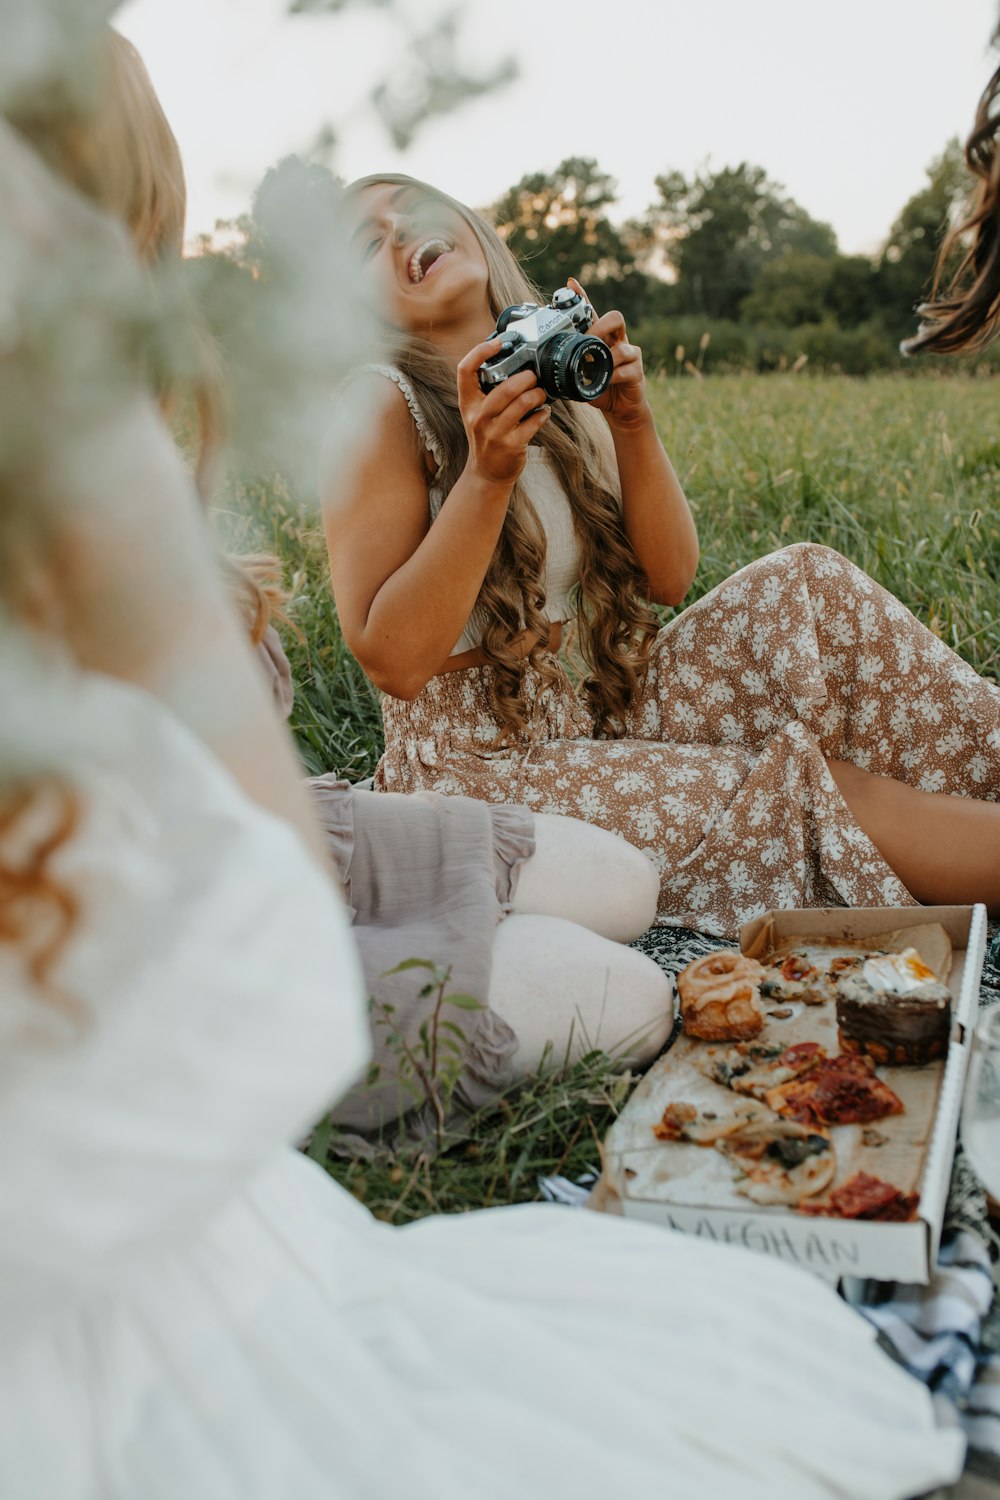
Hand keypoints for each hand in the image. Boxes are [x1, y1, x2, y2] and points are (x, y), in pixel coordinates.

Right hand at [456, 337, 550, 486]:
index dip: (480, 352)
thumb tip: (513, 363)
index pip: (465, 370)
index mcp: (468, 403)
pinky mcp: (511, 445)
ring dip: (537, 394)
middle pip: (504, 388)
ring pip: (522, 404)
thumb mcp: (477, 413)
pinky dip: (543, 414)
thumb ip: (487, 391)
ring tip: (540, 394)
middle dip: (526, 378)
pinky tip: (544, 412)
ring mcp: (494, 433)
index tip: (498, 342)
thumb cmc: (486, 436)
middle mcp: (478, 417)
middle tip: (533, 376)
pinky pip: (533, 423)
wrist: (486, 473)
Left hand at [567, 276, 648, 429]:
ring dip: (606, 357)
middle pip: (615, 318)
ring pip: (623, 346)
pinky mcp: (637, 371)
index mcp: (602, 338)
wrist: (620, 409)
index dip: (583, 296)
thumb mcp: (581, 376)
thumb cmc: (601, 388)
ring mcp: (630, 355)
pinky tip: (606, 383)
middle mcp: (617, 341)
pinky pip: (626, 368)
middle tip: (588, 339)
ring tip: (594, 367)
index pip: (592, 313)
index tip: (571, 283)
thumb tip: (547, 365)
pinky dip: (613, 376)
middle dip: (600, 327)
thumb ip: (570, 366)